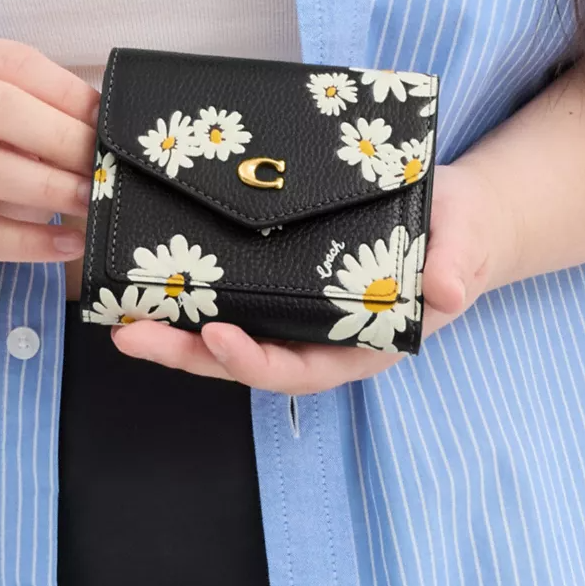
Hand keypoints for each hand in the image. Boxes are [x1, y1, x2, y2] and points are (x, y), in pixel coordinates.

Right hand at [0, 39, 99, 305]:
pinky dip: (33, 241)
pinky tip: (71, 243)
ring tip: (92, 199)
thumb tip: (113, 131)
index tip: (108, 119)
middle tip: (104, 161)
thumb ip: (44, 123)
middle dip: (59, 135)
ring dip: (50, 185)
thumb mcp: (2, 138)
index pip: (8, 63)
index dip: (65, 89)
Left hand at [110, 162, 515, 392]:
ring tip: (119, 314)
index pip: (302, 369)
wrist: (453, 216)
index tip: (215, 337)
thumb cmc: (460, 237)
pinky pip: (234, 296)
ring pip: (229, 331)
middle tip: (130, 334)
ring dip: (174, 328)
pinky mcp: (281, 280)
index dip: (256, 362)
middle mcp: (321, 335)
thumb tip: (447, 290)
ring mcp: (297, 312)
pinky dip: (192, 294)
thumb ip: (458, 267)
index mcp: (361, 342)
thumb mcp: (465, 247)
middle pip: (246, 358)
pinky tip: (153, 279)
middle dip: (187, 353)